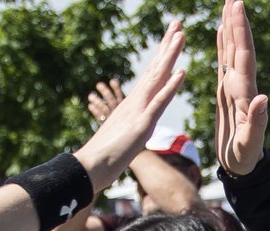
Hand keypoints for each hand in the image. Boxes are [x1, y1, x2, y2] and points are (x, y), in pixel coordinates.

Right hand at [74, 22, 184, 192]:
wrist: (88, 168)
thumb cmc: (102, 158)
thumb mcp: (121, 140)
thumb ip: (127, 131)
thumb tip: (130, 131)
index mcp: (132, 106)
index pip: (151, 77)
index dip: (162, 57)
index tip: (171, 38)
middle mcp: (135, 103)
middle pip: (155, 70)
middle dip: (167, 46)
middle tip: (177, 23)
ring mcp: (138, 112)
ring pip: (158, 79)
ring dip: (170, 56)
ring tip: (181, 34)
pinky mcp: (142, 126)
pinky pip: (158, 103)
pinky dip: (170, 87)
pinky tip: (181, 72)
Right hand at [216, 0, 267, 176]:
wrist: (243, 166)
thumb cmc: (245, 158)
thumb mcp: (250, 144)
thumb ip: (256, 123)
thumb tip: (262, 98)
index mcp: (246, 94)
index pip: (244, 57)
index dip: (241, 32)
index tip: (237, 8)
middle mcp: (242, 86)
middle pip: (240, 48)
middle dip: (237, 22)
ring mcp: (234, 88)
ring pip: (232, 51)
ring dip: (231, 28)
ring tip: (229, 4)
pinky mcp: (226, 93)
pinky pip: (224, 63)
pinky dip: (223, 45)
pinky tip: (222, 30)